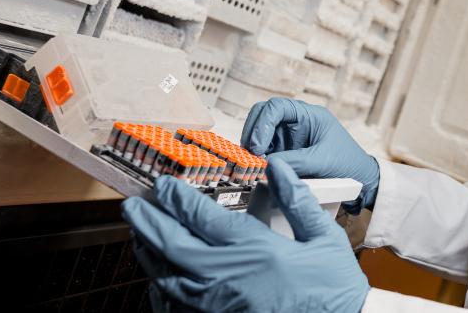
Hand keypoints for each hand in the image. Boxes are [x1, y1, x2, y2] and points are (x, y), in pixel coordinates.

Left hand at [122, 160, 369, 312]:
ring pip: (168, 277)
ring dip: (148, 253)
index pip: (202, 217)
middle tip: (132, 206)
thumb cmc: (335, 286)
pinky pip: (177, 306)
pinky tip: (158, 279)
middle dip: (147, 222)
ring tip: (139, 236)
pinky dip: (161, 290)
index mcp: (255, 249)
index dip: (176, 197)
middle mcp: (229, 276)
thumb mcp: (324, 236)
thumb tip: (277, 167)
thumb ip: (297, 199)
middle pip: (172, 245)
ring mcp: (219, 304)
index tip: (164, 184)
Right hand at [241, 98, 378, 213]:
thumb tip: (266, 165)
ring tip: (253, 165)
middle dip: (253, 132)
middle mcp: (297, 122)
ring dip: (254, 147)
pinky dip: (259, 158)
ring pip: (262, 133)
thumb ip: (295, 162)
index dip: (262, 123)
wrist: (360, 179)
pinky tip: (259, 170)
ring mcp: (290, 137)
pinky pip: (267, 150)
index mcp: (309, 115)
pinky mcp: (286, 151)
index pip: (277, 107)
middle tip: (250, 154)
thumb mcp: (322, 161)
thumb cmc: (348, 163)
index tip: (258, 146)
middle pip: (264, 115)